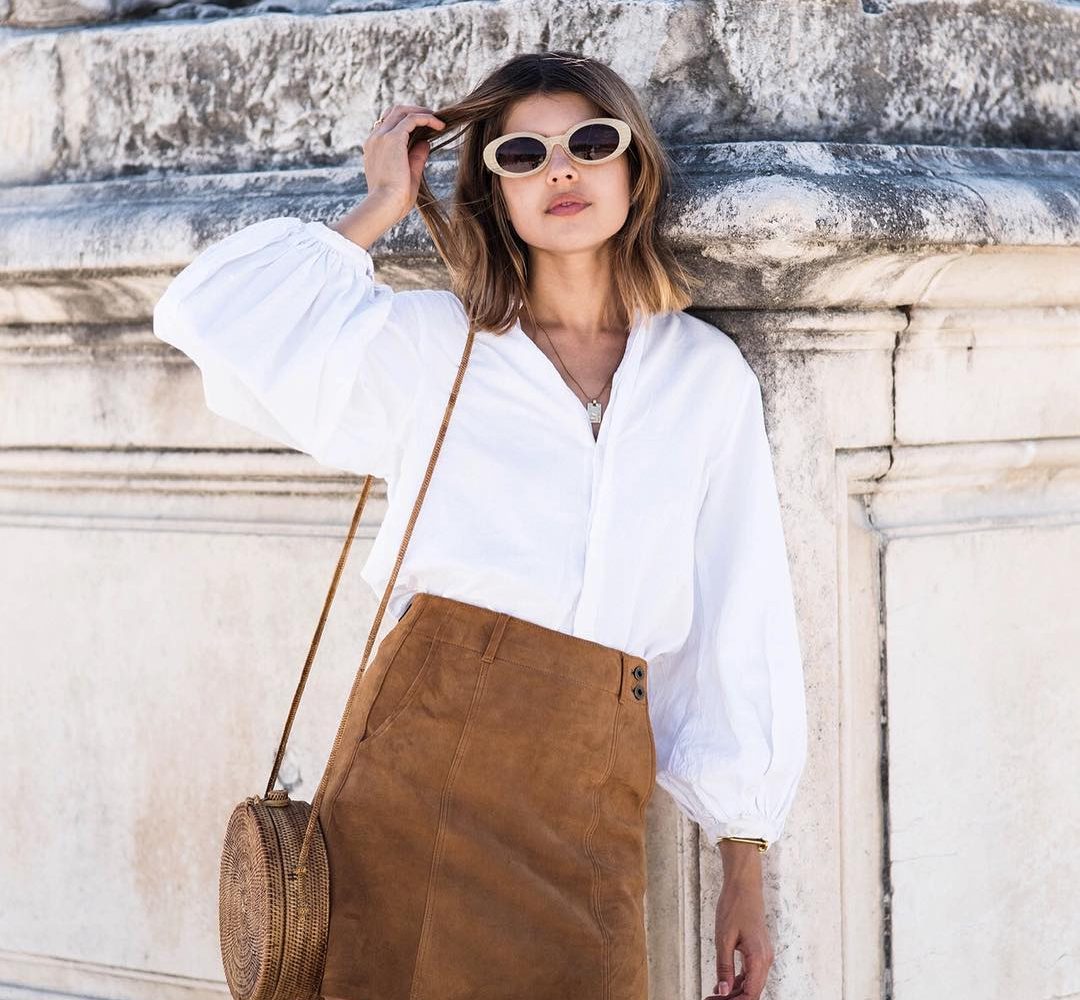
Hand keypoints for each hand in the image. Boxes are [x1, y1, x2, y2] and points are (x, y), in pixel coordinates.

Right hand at [361, 104, 446, 224]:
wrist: (384, 206)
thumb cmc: (394, 199)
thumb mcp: (408, 174)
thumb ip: (415, 157)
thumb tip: (426, 142)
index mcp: (374, 148)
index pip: (388, 125)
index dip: (406, 122)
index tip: (423, 128)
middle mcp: (374, 139)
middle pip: (393, 112)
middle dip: (414, 112)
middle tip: (432, 118)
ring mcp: (381, 137)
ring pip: (401, 111)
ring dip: (420, 112)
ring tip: (437, 120)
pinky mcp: (392, 139)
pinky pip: (411, 119)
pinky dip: (426, 118)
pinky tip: (440, 126)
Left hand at [704, 848, 773, 998]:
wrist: (744, 885)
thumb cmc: (734, 907)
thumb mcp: (724, 938)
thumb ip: (724, 967)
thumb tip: (723, 991)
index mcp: (759, 958)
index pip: (751, 994)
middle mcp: (765, 959)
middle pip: (752, 991)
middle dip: (733, 999)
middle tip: (711, 999)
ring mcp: (763, 955)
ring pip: (752, 983)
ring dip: (735, 992)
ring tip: (714, 994)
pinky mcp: (758, 950)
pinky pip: (751, 972)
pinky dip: (738, 981)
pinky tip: (724, 983)